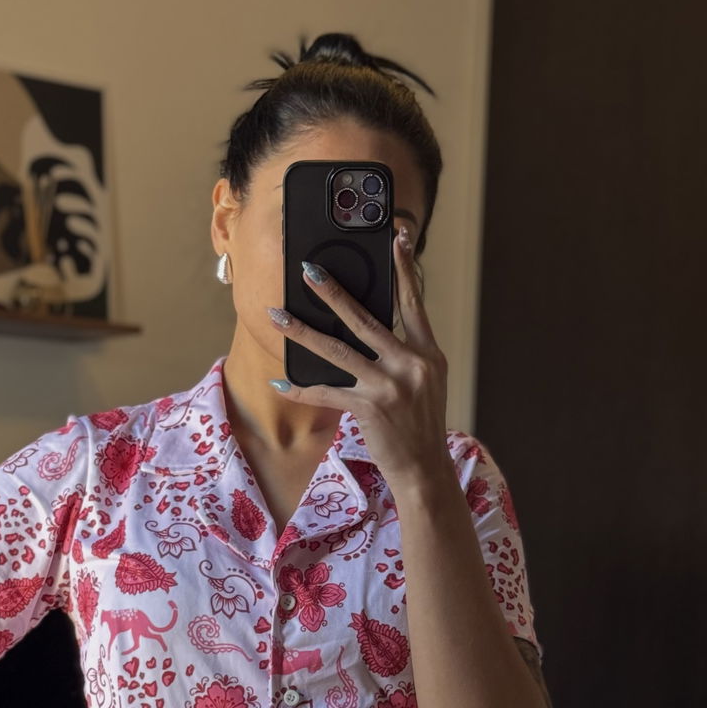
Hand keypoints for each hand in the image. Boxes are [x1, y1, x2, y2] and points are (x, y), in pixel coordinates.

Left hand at [267, 226, 454, 488]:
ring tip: (278, 315)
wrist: (424, 469)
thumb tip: (370, 326)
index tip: (396, 239)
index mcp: (428, 353)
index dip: (403, 270)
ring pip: (337, 350)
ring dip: (302, 331)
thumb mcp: (426, 382)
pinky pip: (327, 392)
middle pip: (365, 318)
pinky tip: (280, 383)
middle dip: (333, 293)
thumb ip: (406, 352)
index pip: (412, 303)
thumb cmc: (420, 424)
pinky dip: (301, 389)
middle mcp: (411, 364)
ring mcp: (391, 386)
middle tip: (308, 271)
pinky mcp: (370, 408)